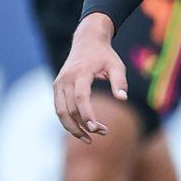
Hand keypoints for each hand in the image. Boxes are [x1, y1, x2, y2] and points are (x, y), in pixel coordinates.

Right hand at [53, 14, 127, 141]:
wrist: (87, 41)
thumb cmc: (104, 56)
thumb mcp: (117, 65)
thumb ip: (120, 82)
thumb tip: (123, 99)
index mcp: (81, 73)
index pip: (81, 97)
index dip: (87, 114)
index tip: (96, 128)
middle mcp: (66, 79)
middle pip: (69, 108)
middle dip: (83, 125)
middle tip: (102, 133)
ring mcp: (59, 83)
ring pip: (61, 112)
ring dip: (73, 128)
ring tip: (89, 139)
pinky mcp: (57, 87)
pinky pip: (59, 109)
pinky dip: (68, 121)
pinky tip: (81, 129)